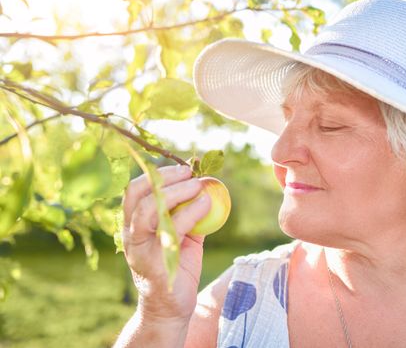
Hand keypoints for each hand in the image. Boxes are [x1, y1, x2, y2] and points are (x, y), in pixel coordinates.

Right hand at [122, 165, 211, 321]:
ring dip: (176, 192)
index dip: (156, 173)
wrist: (171, 308)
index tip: (182, 167)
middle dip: (164, 177)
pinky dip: (191, 212)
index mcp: (133, 224)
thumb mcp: (183, 235)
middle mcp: (130, 234)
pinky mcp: (154, 262)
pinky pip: (171, 230)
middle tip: (190, 173)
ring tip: (198, 186)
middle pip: (137, 194)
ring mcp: (139, 248)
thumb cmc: (177, 267)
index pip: (134, 189)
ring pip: (149, 209)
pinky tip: (206, 204)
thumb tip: (206, 186)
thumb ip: (189, 213)